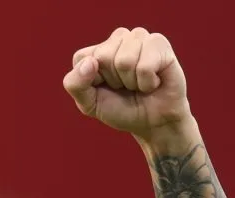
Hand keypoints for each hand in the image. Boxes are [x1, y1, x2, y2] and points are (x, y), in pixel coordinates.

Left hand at [63, 28, 190, 139]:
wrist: (154, 122)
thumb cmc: (121, 109)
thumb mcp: (89, 104)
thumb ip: (75, 84)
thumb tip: (90, 61)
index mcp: (96, 51)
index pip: (82, 57)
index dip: (92, 81)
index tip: (105, 88)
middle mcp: (117, 39)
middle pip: (104, 57)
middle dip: (114, 81)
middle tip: (125, 87)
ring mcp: (139, 38)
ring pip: (125, 60)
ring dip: (132, 81)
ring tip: (139, 83)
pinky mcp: (159, 43)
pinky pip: (145, 66)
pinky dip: (147, 82)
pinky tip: (153, 81)